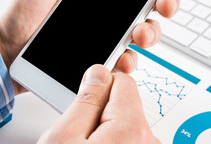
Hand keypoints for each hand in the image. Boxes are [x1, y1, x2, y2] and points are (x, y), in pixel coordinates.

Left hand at [0, 0, 196, 93]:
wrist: (9, 48)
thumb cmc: (23, 10)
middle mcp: (108, 8)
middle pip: (152, 2)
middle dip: (168, 1)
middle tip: (164, 2)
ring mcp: (107, 32)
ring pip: (145, 31)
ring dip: (152, 31)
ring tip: (139, 32)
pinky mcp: (101, 55)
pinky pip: (125, 58)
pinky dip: (129, 60)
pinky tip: (122, 57)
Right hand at [37, 65, 159, 143]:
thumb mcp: (63, 137)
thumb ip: (85, 100)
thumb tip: (99, 73)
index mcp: (130, 127)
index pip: (123, 80)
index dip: (98, 86)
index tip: (84, 96)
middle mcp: (147, 140)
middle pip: (125, 102)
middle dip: (101, 109)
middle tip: (79, 133)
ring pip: (125, 121)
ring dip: (106, 128)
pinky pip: (128, 138)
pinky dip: (113, 141)